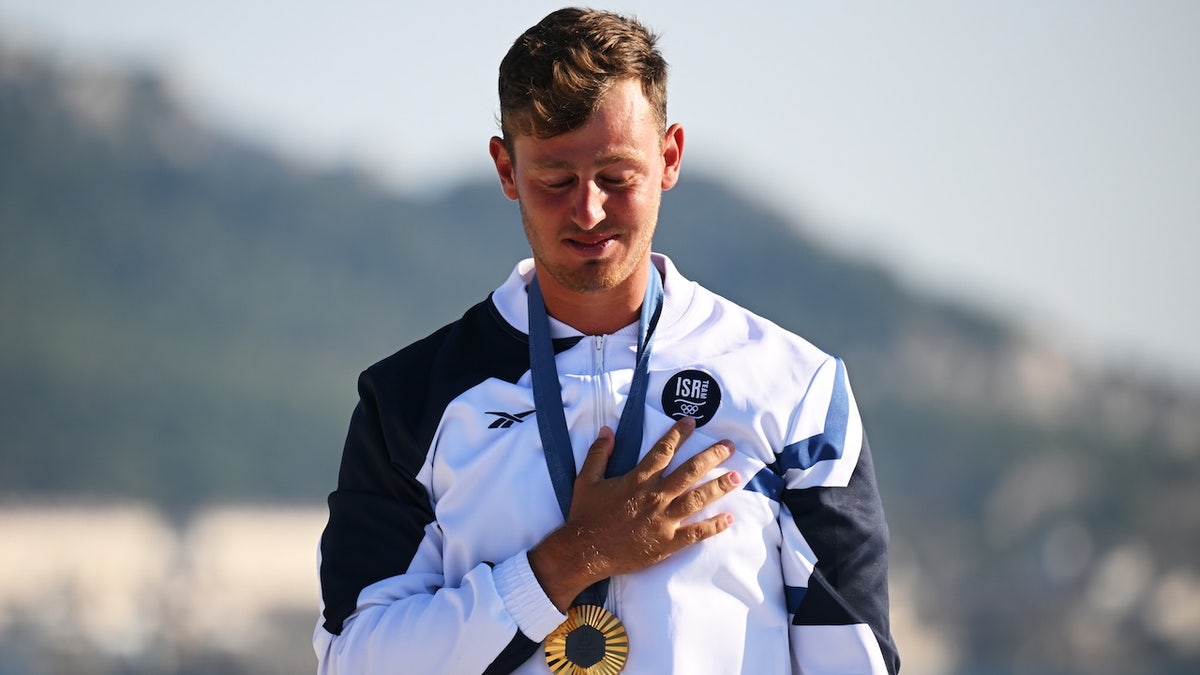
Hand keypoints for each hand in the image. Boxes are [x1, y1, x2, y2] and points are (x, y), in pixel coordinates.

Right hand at [528, 416, 740, 610]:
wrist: (584, 551)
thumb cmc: (585, 515)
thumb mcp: (586, 479)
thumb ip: (599, 453)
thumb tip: (608, 430)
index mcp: (637, 479)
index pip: (663, 450)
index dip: (679, 434)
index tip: (692, 421)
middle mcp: (655, 496)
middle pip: (690, 471)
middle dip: (712, 456)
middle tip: (729, 445)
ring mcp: (663, 520)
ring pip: (697, 499)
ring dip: (719, 487)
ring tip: (737, 477)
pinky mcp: (667, 542)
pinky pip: (695, 533)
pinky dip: (714, 526)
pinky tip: (729, 519)